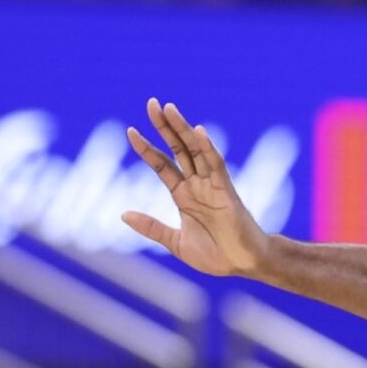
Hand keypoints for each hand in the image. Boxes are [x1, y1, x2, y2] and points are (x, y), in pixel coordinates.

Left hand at [122, 99, 271, 276]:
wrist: (243, 265)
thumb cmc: (216, 256)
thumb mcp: (176, 243)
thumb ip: (152, 228)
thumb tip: (123, 214)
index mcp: (183, 195)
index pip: (162, 165)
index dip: (146, 148)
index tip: (130, 130)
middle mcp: (196, 185)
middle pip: (178, 149)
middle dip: (165, 126)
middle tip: (152, 103)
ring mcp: (212, 185)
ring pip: (195, 150)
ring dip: (182, 129)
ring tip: (169, 108)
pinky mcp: (227, 191)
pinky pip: (217, 165)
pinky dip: (208, 148)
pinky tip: (198, 131)